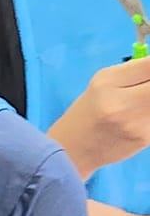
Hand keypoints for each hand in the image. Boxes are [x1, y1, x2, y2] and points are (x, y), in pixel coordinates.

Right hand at [51, 55, 149, 175]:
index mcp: (107, 83)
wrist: (74, 150)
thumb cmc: (89, 110)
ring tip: (140, 104)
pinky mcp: (145, 139)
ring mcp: (135, 124)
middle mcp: (122, 104)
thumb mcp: (103, 82)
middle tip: (145, 90)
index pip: (149, 66)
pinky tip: (139, 119)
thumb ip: (134, 70)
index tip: (148, 73)